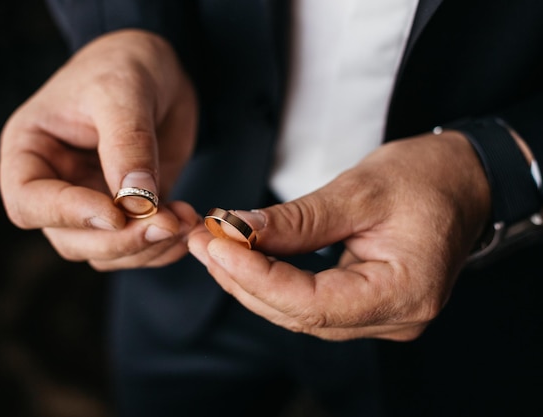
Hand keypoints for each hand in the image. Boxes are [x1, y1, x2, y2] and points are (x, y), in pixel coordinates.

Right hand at [0, 29, 199, 269]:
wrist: (158, 71)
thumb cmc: (124, 64)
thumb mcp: (123, 91)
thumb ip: (127, 143)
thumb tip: (136, 202)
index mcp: (30, 152)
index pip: (28, 203)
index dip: (67, 214)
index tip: (115, 211)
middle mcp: (55, 186)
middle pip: (71, 239)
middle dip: (120, 239)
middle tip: (167, 223)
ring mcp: (92, 203)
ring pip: (106, 251)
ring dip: (146, 247)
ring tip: (184, 220)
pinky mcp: (128, 212)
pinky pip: (138, 246)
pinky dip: (163, 246)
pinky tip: (188, 226)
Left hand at [188, 131, 490, 340]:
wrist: (462, 182)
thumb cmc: (426, 178)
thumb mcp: (360, 189)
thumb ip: (300, 219)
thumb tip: (239, 230)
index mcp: (404, 292)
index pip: (314, 303)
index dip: (257, 276)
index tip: (216, 244)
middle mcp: (394, 318)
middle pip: (300, 314)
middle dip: (243, 278)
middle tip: (203, 240)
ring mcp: (380, 316)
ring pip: (299, 313)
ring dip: (250, 280)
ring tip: (211, 245)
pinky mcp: (365, 305)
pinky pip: (309, 303)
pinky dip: (272, 280)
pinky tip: (242, 257)